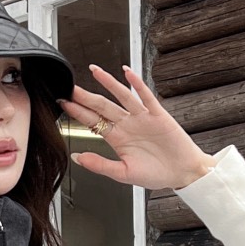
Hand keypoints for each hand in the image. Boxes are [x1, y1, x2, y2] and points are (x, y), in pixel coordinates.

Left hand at [60, 64, 214, 192]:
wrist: (182, 173)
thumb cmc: (156, 173)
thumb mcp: (123, 174)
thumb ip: (100, 165)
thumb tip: (78, 157)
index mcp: (117, 138)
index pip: (93, 121)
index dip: (78, 112)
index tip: (63, 103)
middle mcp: (127, 124)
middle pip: (102, 106)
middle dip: (86, 96)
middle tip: (70, 86)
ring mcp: (142, 118)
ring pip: (122, 97)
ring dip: (108, 83)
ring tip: (95, 71)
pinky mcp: (158, 115)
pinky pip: (146, 97)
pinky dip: (138, 84)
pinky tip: (128, 74)